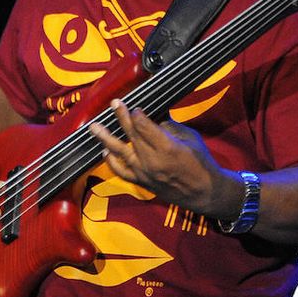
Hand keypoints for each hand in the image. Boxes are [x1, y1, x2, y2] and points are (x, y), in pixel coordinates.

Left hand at [89, 99, 232, 215]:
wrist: (203, 192)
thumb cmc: (201, 163)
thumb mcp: (191, 138)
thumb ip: (170, 126)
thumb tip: (154, 114)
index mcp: (168, 148)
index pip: (144, 126)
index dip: (136, 114)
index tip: (134, 106)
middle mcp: (153, 161)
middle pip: (131, 134)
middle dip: (121, 117)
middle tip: (114, 104)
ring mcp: (144, 172)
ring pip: (120, 152)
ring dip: (106, 138)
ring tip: (94, 127)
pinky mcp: (141, 182)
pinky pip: (121, 171)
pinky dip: (111, 161)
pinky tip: (104, 150)